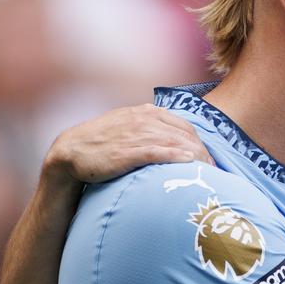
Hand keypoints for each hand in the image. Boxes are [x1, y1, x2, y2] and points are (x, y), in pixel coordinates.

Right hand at [44, 104, 213, 185]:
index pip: (184, 126)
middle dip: (202, 152)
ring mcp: (134, 134)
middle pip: (184, 135)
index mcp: (146, 113)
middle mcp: (143, 120)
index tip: (210, 159)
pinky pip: (156, 151)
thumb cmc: (102, 144)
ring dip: (195, 156)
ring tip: (208, 170)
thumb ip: (150, 129)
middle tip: (214, 169)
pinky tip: (188, 162)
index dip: (200, 142)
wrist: (70, 153)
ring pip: (174, 142)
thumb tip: (174, 141)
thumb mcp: (128, 128)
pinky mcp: (126, 151)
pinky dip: (174, 155)